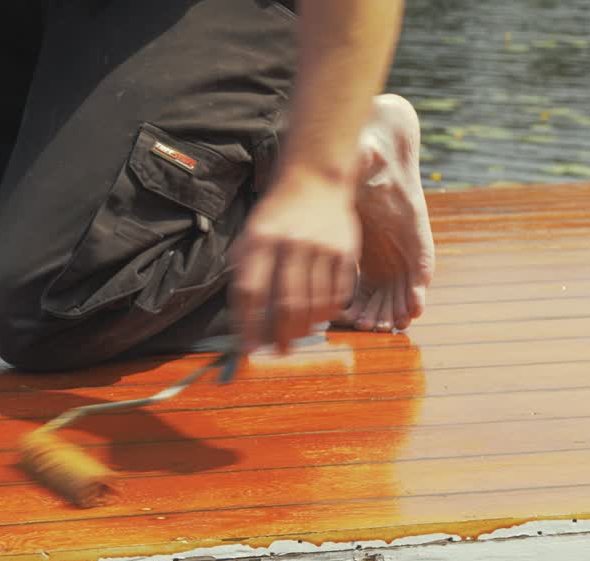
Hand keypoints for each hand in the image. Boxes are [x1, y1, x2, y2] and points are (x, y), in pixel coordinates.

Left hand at [230, 171, 359, 354]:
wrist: (315, 180)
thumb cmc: (275, 217)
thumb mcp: (249, 237)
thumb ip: (244, 274)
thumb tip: (244, 323)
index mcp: (260, 240)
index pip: (249, 292)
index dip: (247, 326)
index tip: (247, 349)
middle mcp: (291, 243)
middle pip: (287, 304)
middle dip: (281, 336)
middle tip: (278, 351)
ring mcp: (321, 247)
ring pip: (315, 304)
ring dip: (305, 328)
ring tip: (296, 335)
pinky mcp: (345, 251)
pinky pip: (337, 294)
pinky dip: (327, 313)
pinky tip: (318, 317)